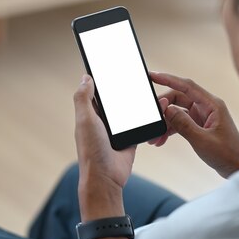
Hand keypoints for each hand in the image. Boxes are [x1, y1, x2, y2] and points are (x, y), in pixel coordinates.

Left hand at [74, 74, 134, 218]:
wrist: (107, 178)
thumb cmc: (92, 151)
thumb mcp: (85, 120)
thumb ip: (84, 98)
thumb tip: (86, 77)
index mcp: (89, 114)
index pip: (95, 90)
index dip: (101, 76)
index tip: (109, 60)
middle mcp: (102, 121)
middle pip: (115, 98)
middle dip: (123, 85)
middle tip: (132, 67)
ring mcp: (117, 129)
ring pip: (129, 109)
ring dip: (137, 99)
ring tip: (145, 83)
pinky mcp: (131, 137)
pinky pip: (140, 122)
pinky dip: (147, 115)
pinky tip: (155, 104)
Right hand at [150, 72, 238, 177]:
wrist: (237, 166)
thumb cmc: (226, 153)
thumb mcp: (201, 139)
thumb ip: (183, 123)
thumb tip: (167, 109)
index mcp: (212, 105)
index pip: (187, 86)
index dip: (168, 79)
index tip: (152, 76)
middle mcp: (207, 107)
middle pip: (178, 99)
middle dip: (163, 109)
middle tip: (151, 119)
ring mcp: (202, 116)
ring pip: (177, 112)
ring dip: (164, 123)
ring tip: (154, 137)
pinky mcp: (199, 125)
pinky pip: (179, 122)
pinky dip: (169, 130)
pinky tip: (161, 140)